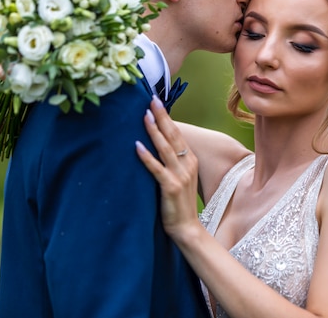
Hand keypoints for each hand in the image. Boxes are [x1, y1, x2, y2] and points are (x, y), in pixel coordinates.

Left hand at [136, 96, 200, 240]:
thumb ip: (172, 162)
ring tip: (144, 116)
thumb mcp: (180, 178)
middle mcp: (187, 164)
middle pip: (173, 136)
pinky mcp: (170, 187)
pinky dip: (147, 156)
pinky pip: (156, 168)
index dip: (166, 118)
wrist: (187, 228)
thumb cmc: (178, 203)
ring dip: (154, 131)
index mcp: (190, 160)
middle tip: (152, 100)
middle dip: (162, 116)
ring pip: (165, 148)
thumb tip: (156, 145)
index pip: (177, 134)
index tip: (157, 102)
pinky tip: (137, 146)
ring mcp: (180, 175)